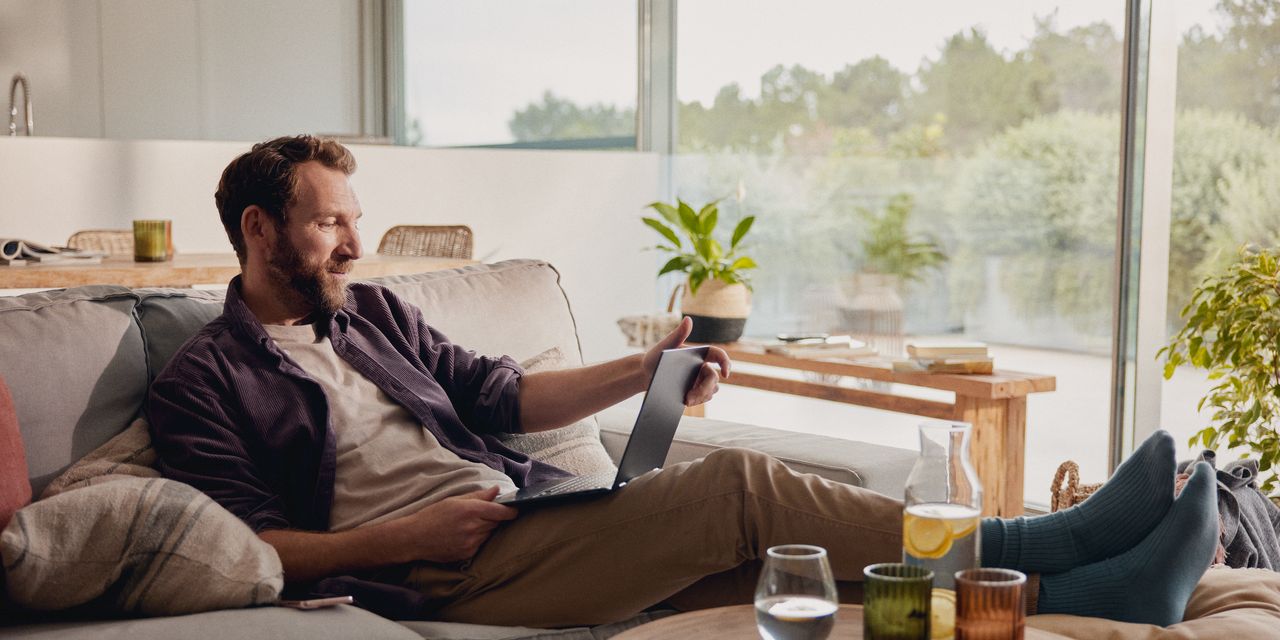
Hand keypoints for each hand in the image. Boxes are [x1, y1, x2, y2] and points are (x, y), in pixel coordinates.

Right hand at [399, 486, 517, 562]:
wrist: (415, 538)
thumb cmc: (433, 516)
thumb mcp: (454, 500)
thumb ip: (478, 496)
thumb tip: (497, 490)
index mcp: (470, 510)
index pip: (500, 511)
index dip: (511, 511)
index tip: (515, 509)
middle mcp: (472, 527)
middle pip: (496, 522)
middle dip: (493, 518)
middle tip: (480, 514)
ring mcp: (471, 543)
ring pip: (489, 534)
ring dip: (485, 529)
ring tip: (467, 525)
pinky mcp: (467, 554)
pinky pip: (480, 544)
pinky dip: (477, 539)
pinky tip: (462, 536)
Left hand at [641, 316, 731, 405]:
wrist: (646, 374)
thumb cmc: (656, 356)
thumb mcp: (665, 345)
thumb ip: (678, 333)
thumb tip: (689, 319)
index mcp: (700, 353)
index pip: (719, 356)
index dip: (725, 363)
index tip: (726, 374)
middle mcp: (703, 366)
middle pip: (713, 379)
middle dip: (704, 389)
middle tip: (689, 398)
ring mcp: (700, 380)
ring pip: (711, 390)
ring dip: (701, 397)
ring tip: (686, 400)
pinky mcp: (695, 391)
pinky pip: (703, 397)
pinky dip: (697, 400)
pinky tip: (686, 402)